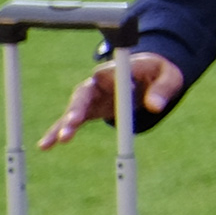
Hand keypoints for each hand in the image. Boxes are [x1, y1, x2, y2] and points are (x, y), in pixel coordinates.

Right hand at [40, 53, 184, 148]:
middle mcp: (99, 81)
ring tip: (55, 141)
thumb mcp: (169, 76)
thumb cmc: (161, 72)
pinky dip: (59, 131)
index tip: (102, 90)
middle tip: (72, 122)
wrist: (151, 74)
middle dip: (76, 108)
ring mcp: (92, 96)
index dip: (102, 85)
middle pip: (83, 93)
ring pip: (74, 108)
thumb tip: (155, 106)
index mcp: (116, 69)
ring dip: (65, 124)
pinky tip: (46, 145)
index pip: (106, 76)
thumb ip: (163, 89)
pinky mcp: (90, 109)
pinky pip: (73, 121)